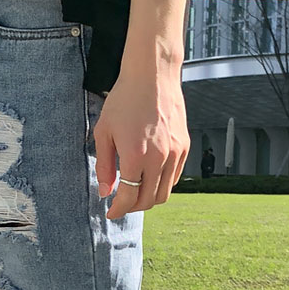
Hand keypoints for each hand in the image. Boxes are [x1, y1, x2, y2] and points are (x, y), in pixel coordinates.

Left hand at [94, 66, 190, 219]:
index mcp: (135, 155)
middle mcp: (158, 157)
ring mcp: (175, 152)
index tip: (111, 213)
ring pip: (164, 193)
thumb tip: (105, 192)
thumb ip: (104, 166)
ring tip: (135, 193)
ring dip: (148, 199)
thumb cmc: (124, 100)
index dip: (118, 210)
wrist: (152, 76)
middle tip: (121, 204)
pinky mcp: (184, 146)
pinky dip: (161, 184)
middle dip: (132, 208)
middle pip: (148, 200)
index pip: (128, 197)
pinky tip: (149, 178)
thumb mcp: (104, 132)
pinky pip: (174, 177)